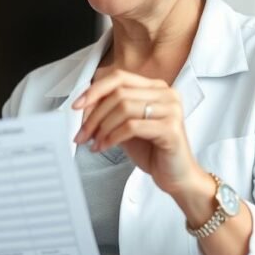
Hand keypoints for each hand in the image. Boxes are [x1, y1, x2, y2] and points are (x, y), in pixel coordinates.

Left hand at [72, 69, 206, 197]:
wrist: (177, 176)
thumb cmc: (153, 151)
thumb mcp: (126, 125)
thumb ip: (110, 112)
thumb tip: (83, 107)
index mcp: (155, 87)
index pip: (119, 78)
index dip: (95, 90)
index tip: (77, 106)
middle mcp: (166, 94)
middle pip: (118, 93)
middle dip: (94, 115)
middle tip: (82, 133)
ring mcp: (171, 109)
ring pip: (123, 108)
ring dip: (102, 127)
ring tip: (94, 142)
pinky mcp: (171, 128)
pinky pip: (132, 126)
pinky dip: (112, 137)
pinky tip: (105, 147)